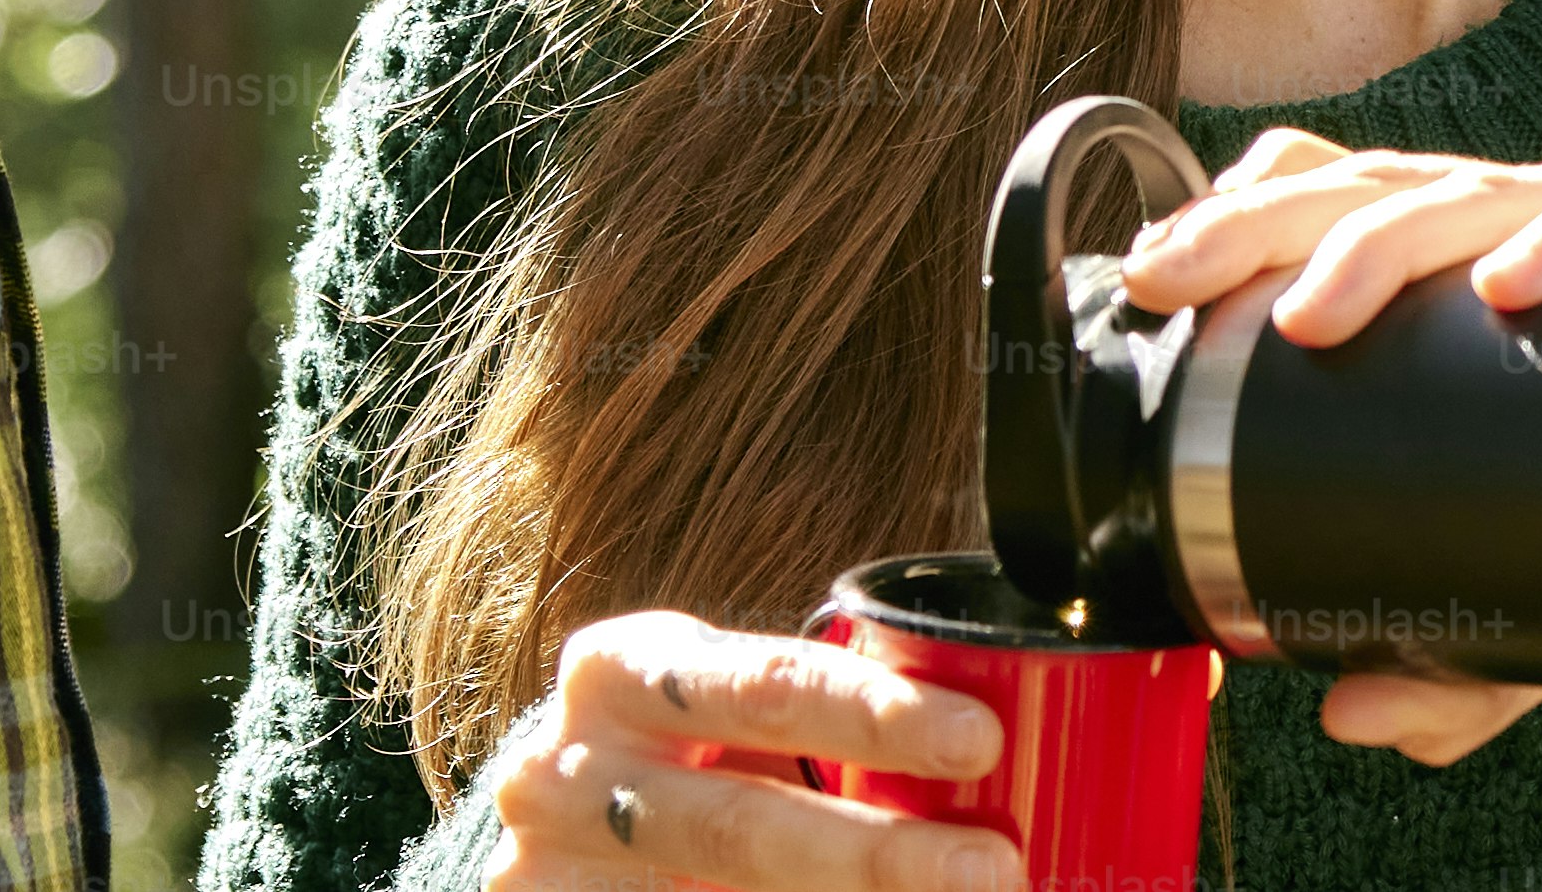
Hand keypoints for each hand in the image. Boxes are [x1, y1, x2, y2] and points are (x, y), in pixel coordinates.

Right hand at [490, 606, 1026, 891]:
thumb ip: (808, 726)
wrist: (550, 844)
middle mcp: (571, 769)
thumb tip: (985, 759)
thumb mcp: (711, 721)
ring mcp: (551, 868)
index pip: (763, 682)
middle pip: (740, 821)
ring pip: (720, 890)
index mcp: (623, 671)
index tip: (978, 738)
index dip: (874, 712)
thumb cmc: (665, 762)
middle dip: (876, 851)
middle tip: (990, 865)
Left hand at [1114, 128, 1541, 765]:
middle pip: (1369, 184)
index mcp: (1452, 256)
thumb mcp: (1518, 582)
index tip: (1150, 278)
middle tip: (1183, 287)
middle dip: (1260, 230)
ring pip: (1470, 192)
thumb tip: (1348, 716)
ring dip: (1382, 244)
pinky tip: (1506, 285)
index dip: (1231, 220)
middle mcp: (1515, 218)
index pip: (1324, 196)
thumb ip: (1443, 660)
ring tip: (1313, 313)